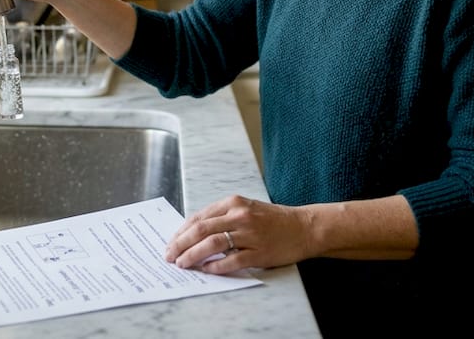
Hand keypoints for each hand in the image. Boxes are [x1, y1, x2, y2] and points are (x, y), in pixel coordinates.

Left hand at [164, 195, 311, 273]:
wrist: (304, 227)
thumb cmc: (272, 220)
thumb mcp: (245, 209)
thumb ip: (222, 217)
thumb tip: (193, 233)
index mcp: (233, 203)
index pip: (198, 217)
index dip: (181, 232)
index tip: (171, 243)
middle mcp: (239, 215)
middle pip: (201, 230)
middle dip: (180, 244)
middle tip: (170, 256)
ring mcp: (250, 234)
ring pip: (212, 244)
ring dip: (193, 255)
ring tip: (183, 264)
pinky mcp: (259, 252)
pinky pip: (232, 260)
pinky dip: (216, 266)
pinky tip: (206, 270)